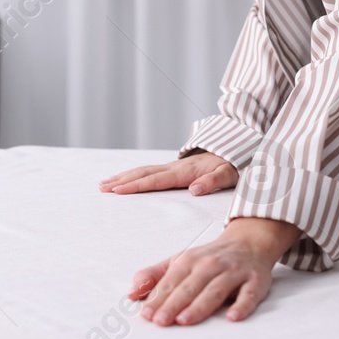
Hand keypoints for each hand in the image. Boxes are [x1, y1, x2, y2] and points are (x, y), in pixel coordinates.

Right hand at [99, 151, 237, 196]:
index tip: (118, 191)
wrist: (237, 147)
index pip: (156, 180)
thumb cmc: (233, 164)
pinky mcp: (174, 168)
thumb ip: (212, 181)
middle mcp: (175, 167)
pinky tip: (124, 178)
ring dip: (123, 177)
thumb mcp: (229, 173)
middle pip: (143, 173)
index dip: (136, 186)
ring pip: (143, 170)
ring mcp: (173, 166)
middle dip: (122, 181)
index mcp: (185, 172)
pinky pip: (149, 171)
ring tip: (104, 183)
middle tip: (102, 188)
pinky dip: (133, 175)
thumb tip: (194, 190)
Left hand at [128, 217, 301, 325]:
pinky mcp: (255, 281)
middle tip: (161, 321)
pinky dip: (242, 305)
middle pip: (190, 286)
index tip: (146, 315)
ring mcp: (234, 272)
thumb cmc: (209, 258)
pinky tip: (233, 317)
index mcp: (190, 260)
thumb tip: (130, 295)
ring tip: (186, 320)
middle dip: (174, 303)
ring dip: (200, 305)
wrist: (249, 241)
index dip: (158, 298)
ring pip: (216, 289)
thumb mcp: (180, 261)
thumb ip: (155, 276)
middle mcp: (211, 265)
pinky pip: (249, 294)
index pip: (171, 282)